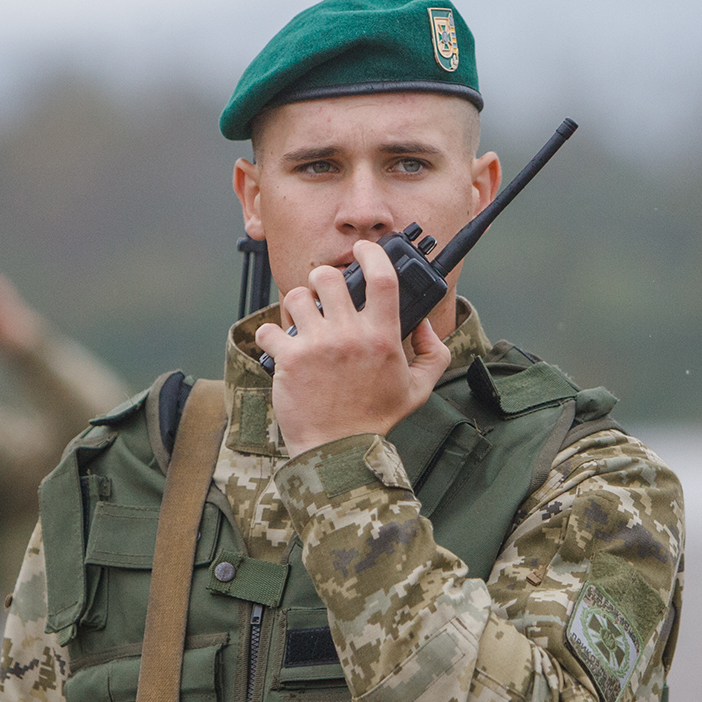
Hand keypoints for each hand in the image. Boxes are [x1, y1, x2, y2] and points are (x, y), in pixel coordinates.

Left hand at [255, 239, 449, 456]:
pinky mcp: (289, 359)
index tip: (364, 250)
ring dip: (297, 306)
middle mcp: (350, 336)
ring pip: (297, 298)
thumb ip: (431, 353)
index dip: (371, 254)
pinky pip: (270, 329)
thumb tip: (423, 324)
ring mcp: (317, 346)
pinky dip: (272, 336)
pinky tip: (281, 348)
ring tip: (302, 322)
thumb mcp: (418, 388)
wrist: (338, 451)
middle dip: (323, 280)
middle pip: (329, 277)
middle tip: (324, 296)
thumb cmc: (375, 420)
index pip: (381, 277)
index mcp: (383, 337)